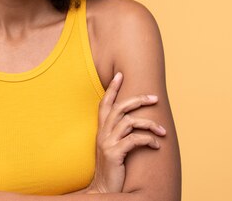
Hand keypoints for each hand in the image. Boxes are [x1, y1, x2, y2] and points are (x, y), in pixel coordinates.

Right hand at [87, 72, 166, 193]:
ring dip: (149, 124)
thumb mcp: (112, 147)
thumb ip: (118, 133)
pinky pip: (134, 140)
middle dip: (138, 100)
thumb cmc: (111, 168)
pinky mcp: (115, 154)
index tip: (120, 75)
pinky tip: (157, 145)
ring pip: (129, 122)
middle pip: (119, 108)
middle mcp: (102, 133)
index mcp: (101, 130)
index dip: (112, 89)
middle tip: (154, 98)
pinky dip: (148, 140)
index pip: (104, 103)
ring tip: (163, 131)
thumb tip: (135, 121)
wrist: (103, 189)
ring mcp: (107, 143)